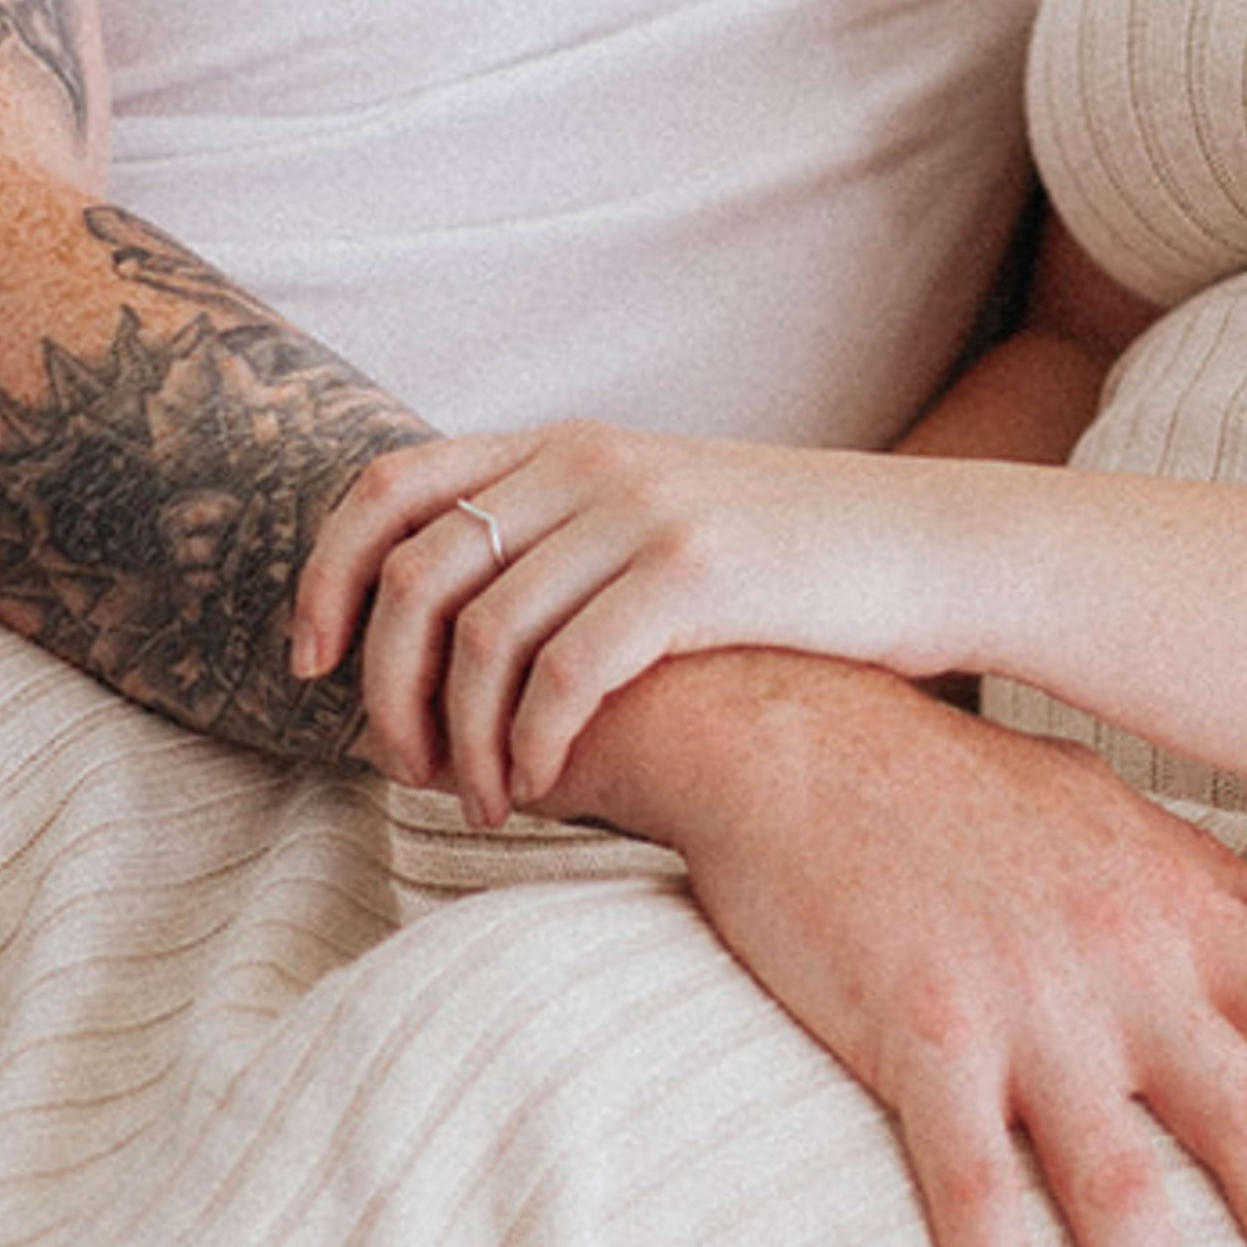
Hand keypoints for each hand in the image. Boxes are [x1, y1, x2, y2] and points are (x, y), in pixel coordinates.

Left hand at [298, 420, 983, 825]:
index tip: (309, 662)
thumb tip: (452, 629)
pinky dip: (528, 745)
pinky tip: (539, 790)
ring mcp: (643, 513)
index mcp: (567, 445)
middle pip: (416, 575)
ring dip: (459, 740)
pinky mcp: (697, 575)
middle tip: (398, 767)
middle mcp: (591, 463)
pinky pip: (564, 673)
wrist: (937, 549)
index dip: (324, 576)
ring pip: (480, 638)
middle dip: (384, 685)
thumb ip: (564, 544)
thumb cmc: (792, 567)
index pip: (387, 488)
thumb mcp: (662, 519)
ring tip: (479, 802)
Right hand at [560, 647, 1246, 1246]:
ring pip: (1111, 1171)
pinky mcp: (916, 1032)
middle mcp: (1123, 961)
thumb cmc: (949, 774)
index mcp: (1179, 909)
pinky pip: (965, 1175)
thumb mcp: (1104, 805)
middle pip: (1243, 1115)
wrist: (794, 729)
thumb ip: (1203, 863)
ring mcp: (1021, 1002)